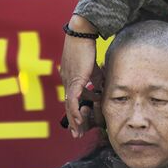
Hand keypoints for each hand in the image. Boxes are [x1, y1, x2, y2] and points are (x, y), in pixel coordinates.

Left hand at [60, 14, 97, 137]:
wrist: (81, 33)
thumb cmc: (86, 47)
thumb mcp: (92, 68)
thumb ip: (95, 79)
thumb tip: (100, 89)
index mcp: (70, 80)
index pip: (71, 100)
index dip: (74, 113)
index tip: (78, 124)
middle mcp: (67, 82)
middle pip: (68, 107)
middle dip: (73, 122)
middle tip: (76, 134)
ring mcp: (69, 81)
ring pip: (69, 106)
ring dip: (74, 121)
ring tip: (78, 132)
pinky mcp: (75, 80)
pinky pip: (73, 100)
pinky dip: (75, 111)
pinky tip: (79, 120)